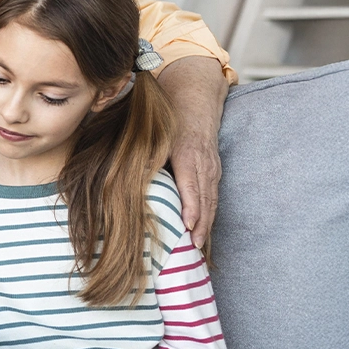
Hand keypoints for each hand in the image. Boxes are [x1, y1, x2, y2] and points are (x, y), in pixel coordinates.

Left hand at [157, 55, 227, 250]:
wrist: (196, 100)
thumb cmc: (171, 119)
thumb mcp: (157, 133)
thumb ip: (147, 154)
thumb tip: (134, 175)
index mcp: (187, 154)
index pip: (191, 185)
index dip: (192, 207)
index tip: (189, 226)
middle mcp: (203, 163)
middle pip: (205, 198)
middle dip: (201, 224)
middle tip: (194, 247)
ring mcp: (212, 168)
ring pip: (212, 200)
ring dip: (207, 224)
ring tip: (199, 247)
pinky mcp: (214, 171)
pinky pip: (214, 196)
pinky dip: (210, 215)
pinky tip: (204, 231)